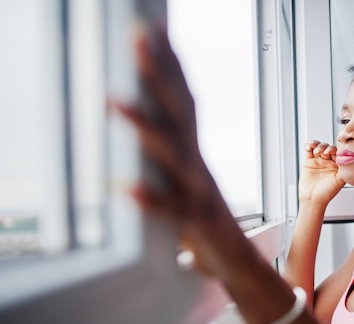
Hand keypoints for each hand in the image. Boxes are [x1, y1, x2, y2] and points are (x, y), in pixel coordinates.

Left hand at [113, 25, 253, 278]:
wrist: (238, 263)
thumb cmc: (203, 218)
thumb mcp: (182, 178)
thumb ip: (164, 152)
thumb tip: (136, 118)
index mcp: (193, 153)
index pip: (182, 100)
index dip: (169, 64)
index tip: (154, 30)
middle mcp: (197, 166)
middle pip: (178, 114)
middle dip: (157, 75)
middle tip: (138, 39)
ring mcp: (199, 194)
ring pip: (173, 157)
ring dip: (145, 127)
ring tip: (114, 101)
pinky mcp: (196, 226)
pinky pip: (172, 212)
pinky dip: (151, 200)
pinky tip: (125, 187)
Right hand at [299, 141, 345, 206]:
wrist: (313, 199)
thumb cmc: (327, 192)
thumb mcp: (340, 180)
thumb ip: (346, 169)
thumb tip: (351, 157)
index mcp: (337, 166)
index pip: (339, 152)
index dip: (337, 149)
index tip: (335, 152)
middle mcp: (328, 162)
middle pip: (329, 148)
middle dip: (327, 148)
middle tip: (326, 153)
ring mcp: (318, 161)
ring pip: (319, 147)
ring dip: (319, 146)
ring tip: (318, 152)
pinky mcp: (308, 162)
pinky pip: (309, 150)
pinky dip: (309, 145)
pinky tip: (310, 146)